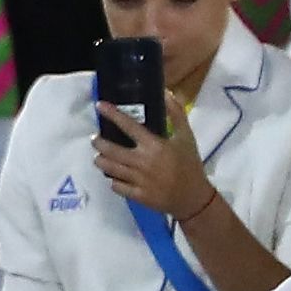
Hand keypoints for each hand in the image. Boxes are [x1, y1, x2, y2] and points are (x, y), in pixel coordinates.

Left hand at [91, 99, 211, 221]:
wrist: (194, 197)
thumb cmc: (190, 164)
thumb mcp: (187, 136)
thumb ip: (176, 113)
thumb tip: (166, 93)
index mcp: (154, 145)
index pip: (128, 126)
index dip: (112, 114)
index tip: (100, 106)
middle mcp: (143, 162)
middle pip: (111, 149)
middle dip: (99, 143)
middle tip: (96, 139)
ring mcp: (139, 180)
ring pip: (110, 168)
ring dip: (101, 160)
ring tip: (99, 157)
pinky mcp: (137, 195)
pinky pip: (117, 186)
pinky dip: (113, 180)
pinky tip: (114, 176)